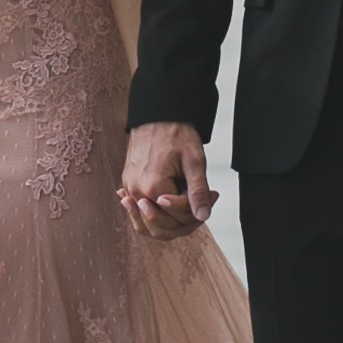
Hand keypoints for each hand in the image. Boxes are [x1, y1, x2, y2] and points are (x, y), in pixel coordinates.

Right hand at [119, 121, 215, 239]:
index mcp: (152, 187)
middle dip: (185, 219)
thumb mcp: (194, 161)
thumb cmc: (175, 133)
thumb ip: (198, 191)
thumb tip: (203, 216)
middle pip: (162, 227)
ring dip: (171, 218)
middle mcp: (136, 192)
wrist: (156, 114)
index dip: (198, 209)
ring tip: (189, 201)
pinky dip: (158, 212)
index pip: (178, 217)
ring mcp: (130, 189)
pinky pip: (141, 211)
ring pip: (150, 223)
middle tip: (205, 199)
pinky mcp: (128, 185)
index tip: (213, 193)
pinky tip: (171, 203)